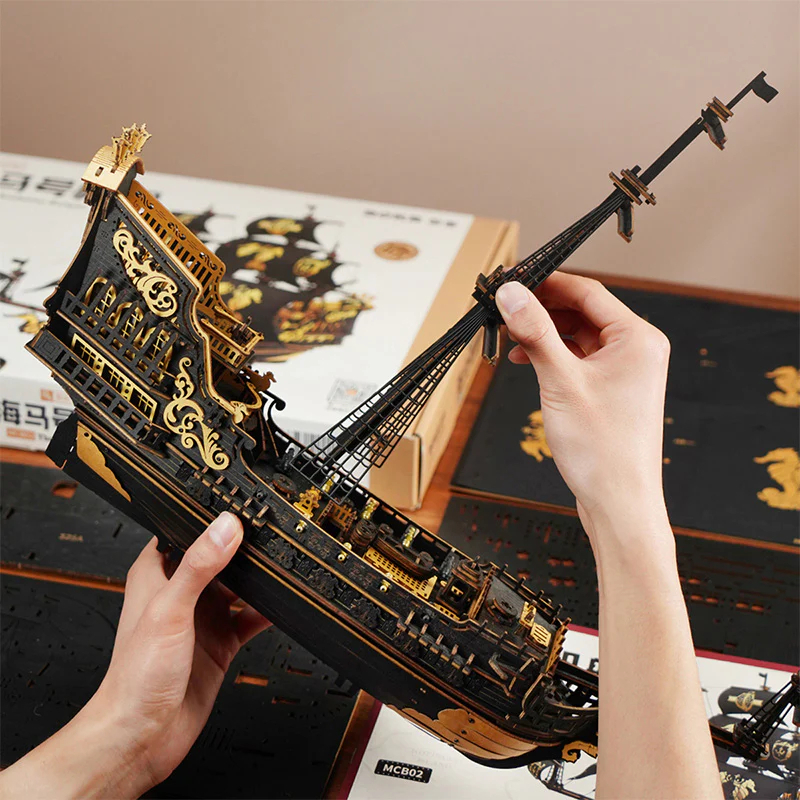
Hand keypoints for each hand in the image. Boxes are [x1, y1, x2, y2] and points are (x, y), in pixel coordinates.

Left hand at [0, 512, 270, 798]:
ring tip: (281, 563)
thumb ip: (199, 566)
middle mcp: (181, 594)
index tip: (235, 502)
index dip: (206, 516)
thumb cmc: (135, 676)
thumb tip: (225, 527)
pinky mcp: (220, 643)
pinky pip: (250, 619)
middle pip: (218, 557)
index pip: (183, 531)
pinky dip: (267, 612)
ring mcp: (202, 619)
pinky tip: (281, 606)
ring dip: (258, 579)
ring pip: (238, 586)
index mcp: (157, 575)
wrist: (143, 736)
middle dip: (243, 547)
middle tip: (270, 530)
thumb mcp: (169, 609)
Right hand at [496, 273, 670, 537]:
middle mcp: (637, 350)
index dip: (546, 283)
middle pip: (582, 312)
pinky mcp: (614, 391)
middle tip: (505, 309)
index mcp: (637, 338)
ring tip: (510, 337)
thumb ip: (535, 333)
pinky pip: (581, 359)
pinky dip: (554, 356)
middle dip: (541, 309)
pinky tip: (527, 361)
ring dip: (544, 334)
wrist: (619, 503)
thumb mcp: (560, 382)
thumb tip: (511, 294)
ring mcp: (627, 371)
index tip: (513, 280)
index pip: (588, 292)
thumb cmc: (602, 449)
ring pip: (579, 336)